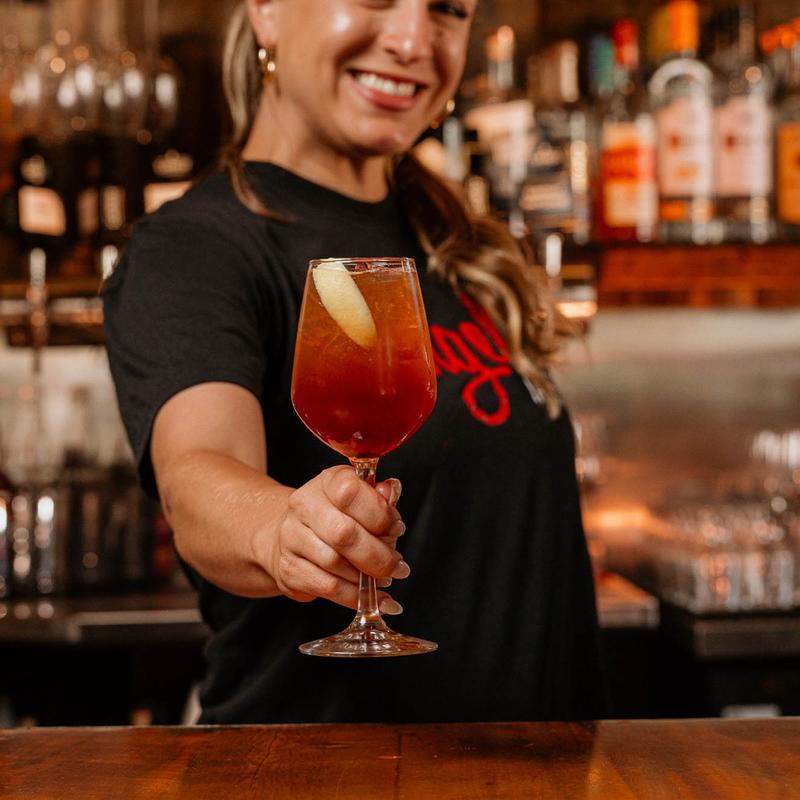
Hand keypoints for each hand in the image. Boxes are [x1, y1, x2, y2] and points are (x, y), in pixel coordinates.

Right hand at [254, 466, 407, 612]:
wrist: (293, 537)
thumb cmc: (337, 517)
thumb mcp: (362, 500)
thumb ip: (381, 498)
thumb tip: (391, 491)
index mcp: (326, 482)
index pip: (350, 492)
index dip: (379, 514)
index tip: (396, 529)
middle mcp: (303, 505)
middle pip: (343, 534)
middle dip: (379, 555)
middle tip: (397, 566)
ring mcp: (291, 538)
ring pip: (335, 563)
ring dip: (367, 577)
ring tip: (384, 578)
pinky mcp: (289, 569)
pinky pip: (328, 587)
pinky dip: (355, 596)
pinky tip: (373, 598)